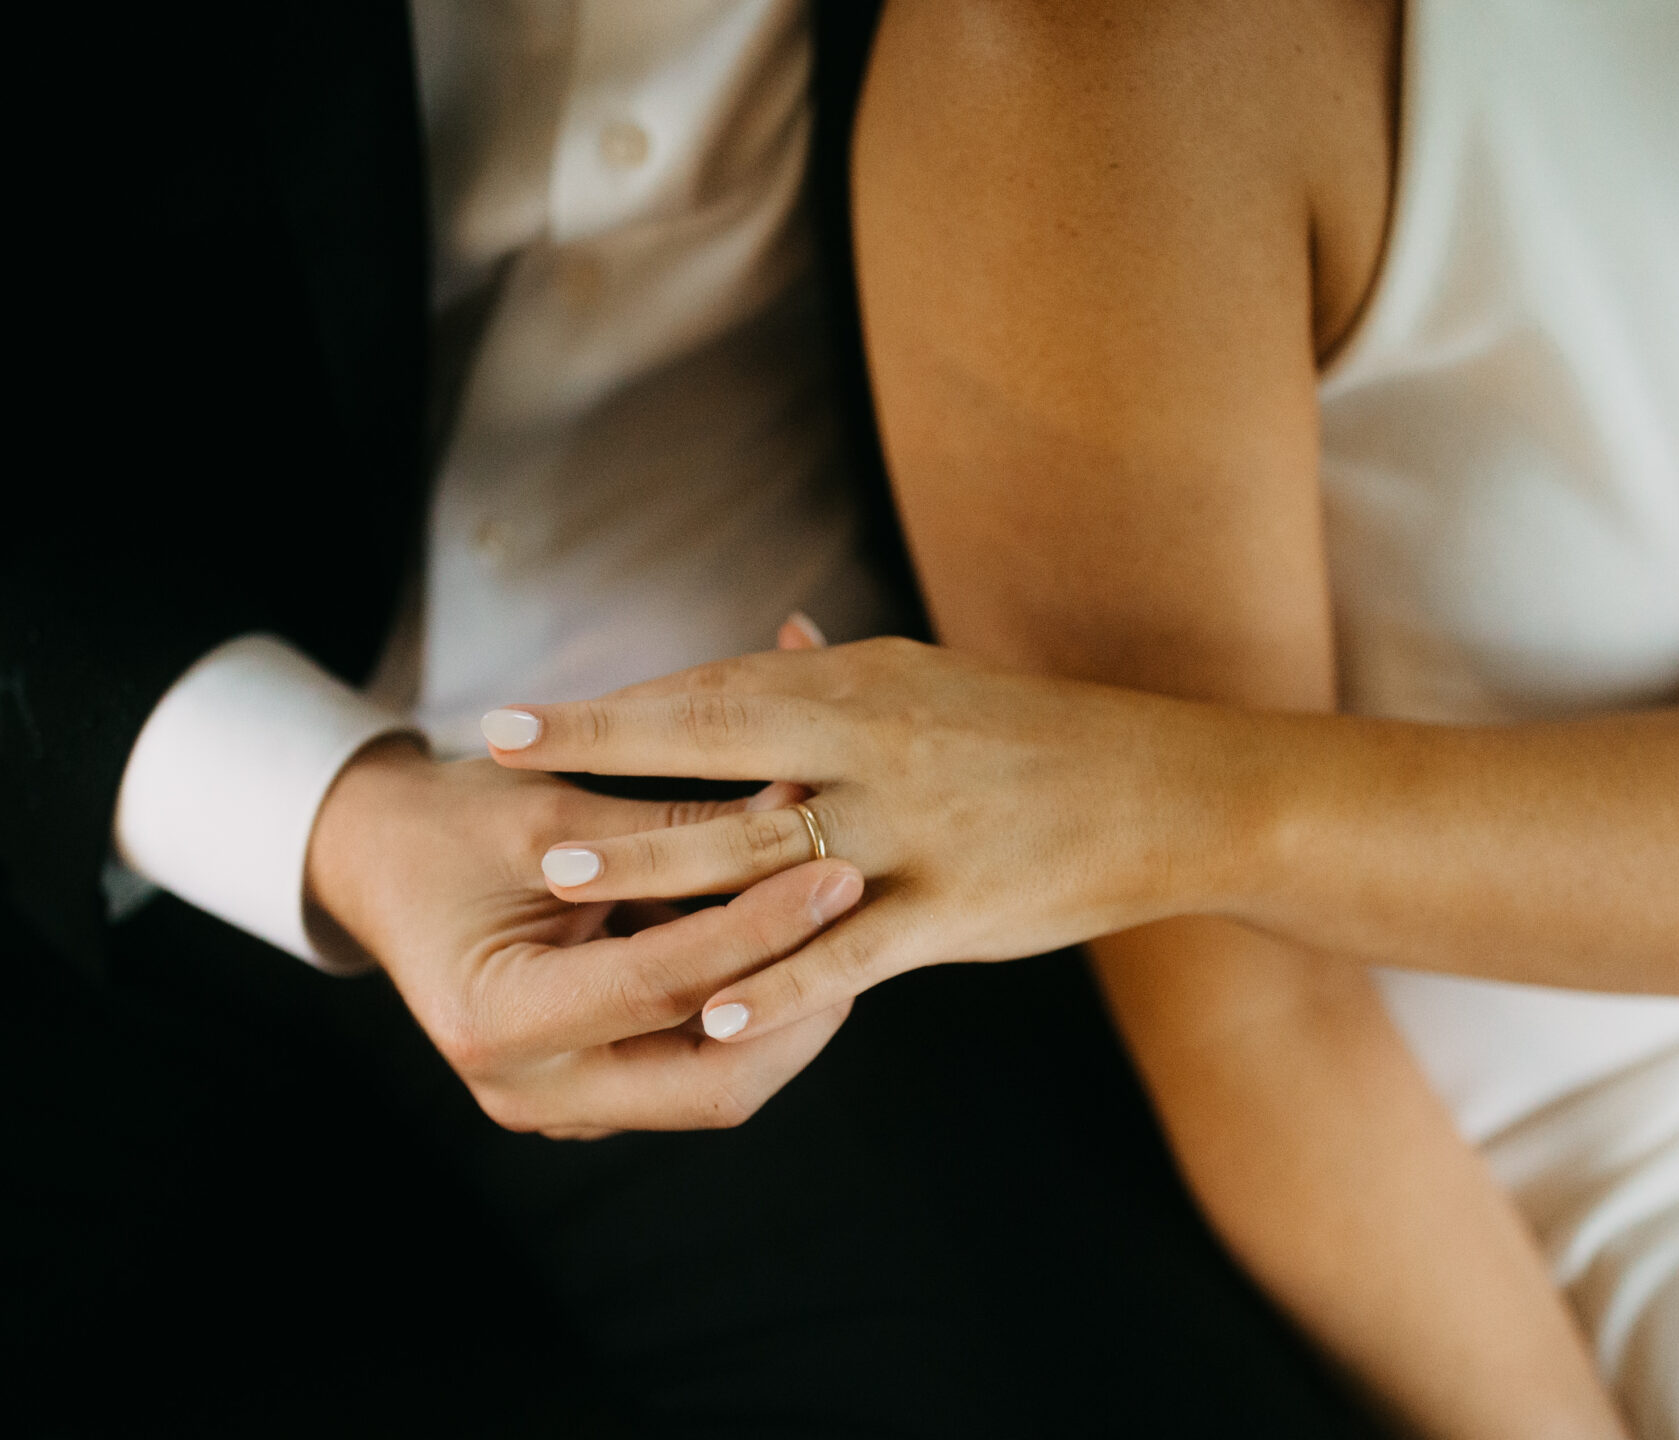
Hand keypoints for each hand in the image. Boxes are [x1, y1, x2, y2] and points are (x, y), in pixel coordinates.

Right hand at [307, 736, 862, 1136]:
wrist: (383, 864)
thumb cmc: (454, 823)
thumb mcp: (557, 807)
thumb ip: (677, 824)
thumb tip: (806, 808)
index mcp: (500, 1021)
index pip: (663, 987)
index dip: (760, 930)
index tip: (838, 870)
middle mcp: (531, 1090)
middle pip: (714, 1082)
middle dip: (798, 1000)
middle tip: (860, 917)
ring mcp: (565, 1106)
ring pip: (720, 1086)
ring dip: (787, 1007)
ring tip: (841, 926)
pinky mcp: (596, 1093)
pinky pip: (699, 1068)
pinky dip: (750, 1008)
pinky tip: (794, 942)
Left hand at [478, 636, 1237, 1044]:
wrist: (1170, 790)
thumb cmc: (1036, 736)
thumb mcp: (930, 686)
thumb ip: (840, 677)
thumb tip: (775, 636)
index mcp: (863, 686)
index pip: (712, 691)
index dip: (610, 708)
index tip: (515, 719)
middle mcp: (878, 745)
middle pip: (720, 746)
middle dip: (608, 761)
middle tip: (508, 780)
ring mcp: (915, 832)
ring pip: (768, 849)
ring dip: (664, 864)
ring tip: (570, 879)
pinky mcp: (954, 913)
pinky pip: (852, 953)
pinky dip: (780, 981)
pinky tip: (711, 1010)